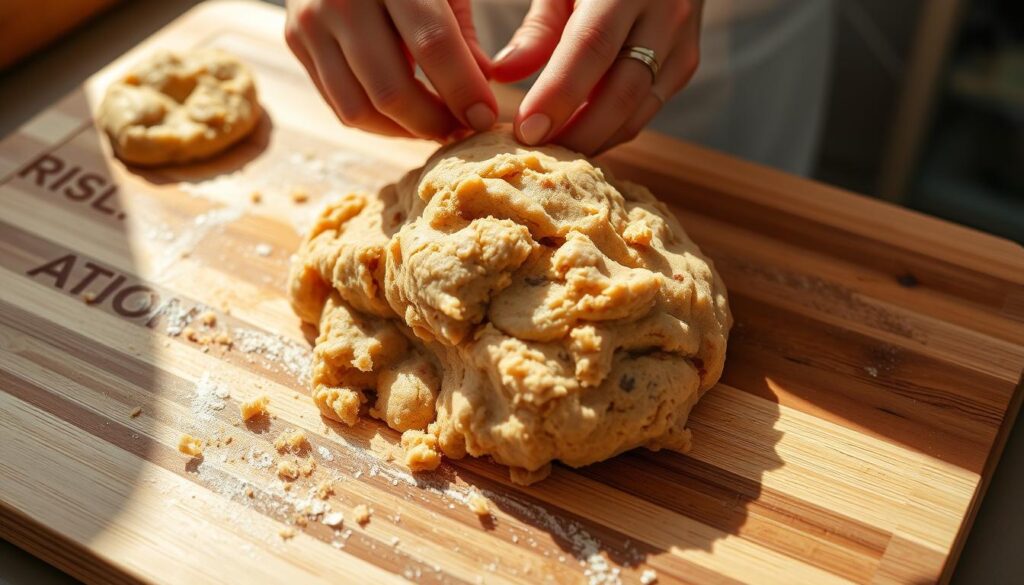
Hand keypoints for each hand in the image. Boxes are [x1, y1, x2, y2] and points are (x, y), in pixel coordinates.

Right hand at [285, 0, 496, 139]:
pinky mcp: (295, 40)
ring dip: (404, 131)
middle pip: (391, 90)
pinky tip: (406, 116)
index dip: (463, 90)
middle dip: (433, 122)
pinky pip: (339, 105)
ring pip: (359, 110)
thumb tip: (478, 102)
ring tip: (436, 126)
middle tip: (462, 129)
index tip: (485, 118)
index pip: (433, 44)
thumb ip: (463, 36)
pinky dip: (378, 123)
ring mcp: (311, 20)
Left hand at [493, 0, 702, 154]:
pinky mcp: (684, 66)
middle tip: (537, 157)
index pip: (591, 47)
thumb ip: (538, 28)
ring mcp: (681, 44)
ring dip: (593, 141)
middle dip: (577, 133)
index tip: (526, 131)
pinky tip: (578, 141)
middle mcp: (664, 14)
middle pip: (621, 92)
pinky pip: (645, 111)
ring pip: (637, 111)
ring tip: (553, 157)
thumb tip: (503, 74)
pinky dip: (610, 132)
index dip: (559, 93)